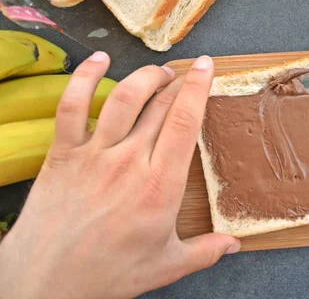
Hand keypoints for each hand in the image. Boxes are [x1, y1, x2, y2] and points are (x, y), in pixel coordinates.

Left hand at [0, 53, 239, 298]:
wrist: (46, 283)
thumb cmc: (107, 274)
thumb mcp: (166, 266)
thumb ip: (204, 251)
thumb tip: (234, 245)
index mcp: (160, 186)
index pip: (185, 122)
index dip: (198, 88)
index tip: (207, 67)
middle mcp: (130, 161)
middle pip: (160, 105)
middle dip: (178, 82)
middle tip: (188, 73)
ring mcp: (94, 154)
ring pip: (124, 98)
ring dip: (145, 77)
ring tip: (159, 71)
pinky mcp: (63, 154)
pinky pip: (72, 106)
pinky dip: (83, 78)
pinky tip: (97, 60)